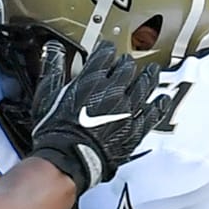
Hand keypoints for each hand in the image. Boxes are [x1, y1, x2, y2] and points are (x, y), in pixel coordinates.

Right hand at [30, 41, 168, 192]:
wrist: (69, 159)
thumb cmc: (56, 132)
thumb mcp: (46, 96)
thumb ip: (52, 70)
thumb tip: (53, 50)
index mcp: (91, 80)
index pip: (104, 55)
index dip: (107, 50)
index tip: (108, 49)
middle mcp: (113, 91)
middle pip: (127, 68)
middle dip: (127, 63)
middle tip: (128, 61)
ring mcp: (127, 109)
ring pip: (144, 86)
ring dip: (149, 77)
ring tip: (152, 72)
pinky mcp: (136, 128)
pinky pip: (153, 113)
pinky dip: (159, 105)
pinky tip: (162, 101)